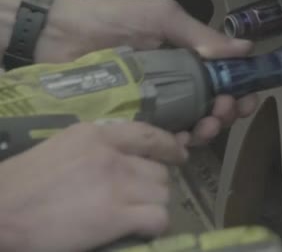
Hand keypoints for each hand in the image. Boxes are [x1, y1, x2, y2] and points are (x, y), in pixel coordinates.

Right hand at [0, 122, 188, 251]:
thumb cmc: (22, 184)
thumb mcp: (62, 148)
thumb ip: (96, 147)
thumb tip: (126, 156)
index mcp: (95, 135)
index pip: (147, 135)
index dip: (168, 146)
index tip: (178, 153)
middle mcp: (111, 155)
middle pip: (158, 170)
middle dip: (154, 185)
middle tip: (140, 197)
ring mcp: (116, 184)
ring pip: (162, 193)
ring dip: (154, 204)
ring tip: (136, 214)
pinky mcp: (115, 216)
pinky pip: (158, 217)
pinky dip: (155, 225)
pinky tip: (142, 229)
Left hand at [36, 0, 257, 143]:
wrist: (62, 34)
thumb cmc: (115, 20)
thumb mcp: (162, 18)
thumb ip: (200, 34)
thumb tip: (245, 48)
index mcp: (187, 60)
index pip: (223, 79)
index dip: (241, 91)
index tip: (248, 99)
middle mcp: (177, 85)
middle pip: (214, 107)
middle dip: (228, 113)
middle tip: (224, 111)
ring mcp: (157, 106)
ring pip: (193, 126)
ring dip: (209, 130)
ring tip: (206, 126)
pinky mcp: (137, 122)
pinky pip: (163, 140)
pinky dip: (179, 144)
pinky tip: (183, 142)